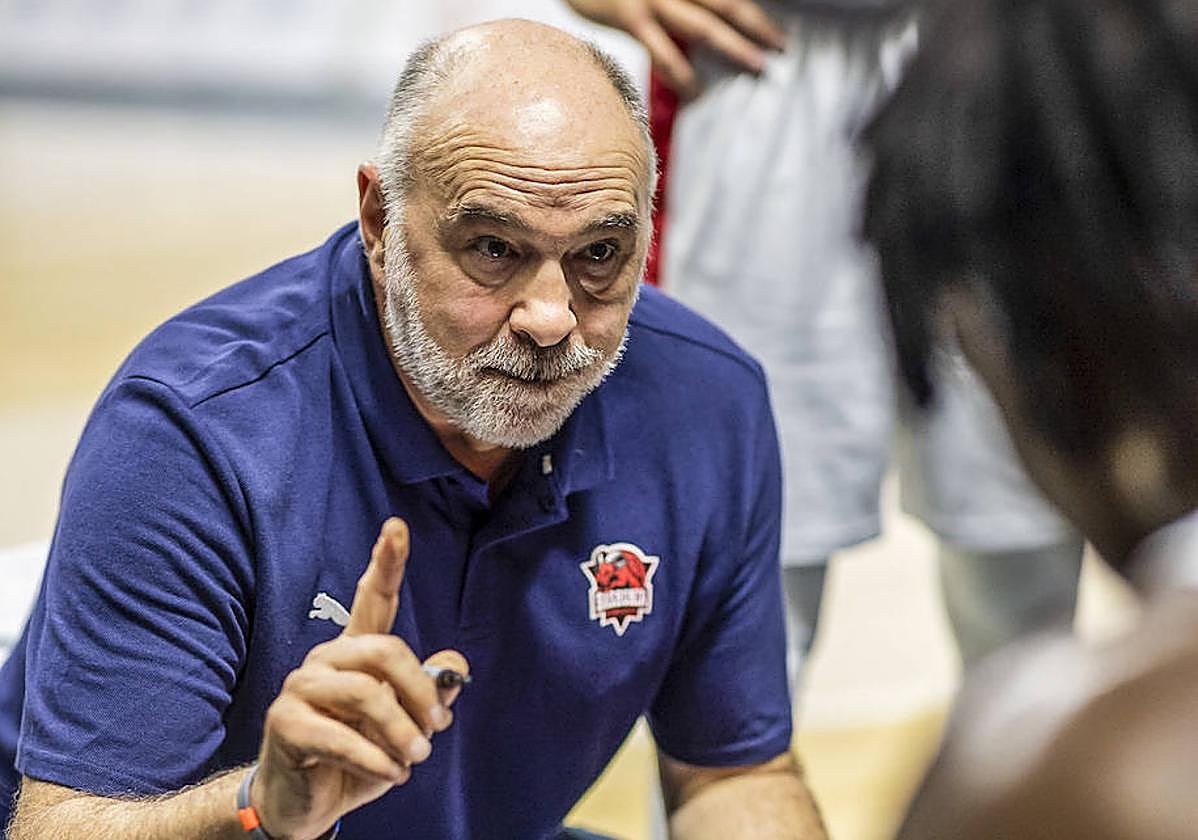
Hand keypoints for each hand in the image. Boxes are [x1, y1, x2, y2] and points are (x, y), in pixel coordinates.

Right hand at [253, 518, 468, 838]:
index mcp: (355, 651)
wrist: (305, 802)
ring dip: (401, 733)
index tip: (397, 527)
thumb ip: (429, 693)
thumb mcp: (405, 727)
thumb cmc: (357, 756)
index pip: (373, 599)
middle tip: (437, 731)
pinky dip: (377, 760)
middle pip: (386, 651)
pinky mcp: (285, 723)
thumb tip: (456, 662)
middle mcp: (326, 658)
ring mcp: (301, 688)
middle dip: (420, 692)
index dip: (386, 562)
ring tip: (415, 759)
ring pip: (367, 694)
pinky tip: (390, 773)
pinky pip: (343, 737)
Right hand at [565, 0, 785, 96]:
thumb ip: (681, 7)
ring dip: (733, 46)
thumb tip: (711, 32)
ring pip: (702, 24)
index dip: (755, 12)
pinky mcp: (630, 16)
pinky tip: (695, 91)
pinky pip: (661, 49)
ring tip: (756, 66)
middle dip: (757, 26)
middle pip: (727, 4)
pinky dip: (680, 73)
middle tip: (782, 48)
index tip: (777, 31)